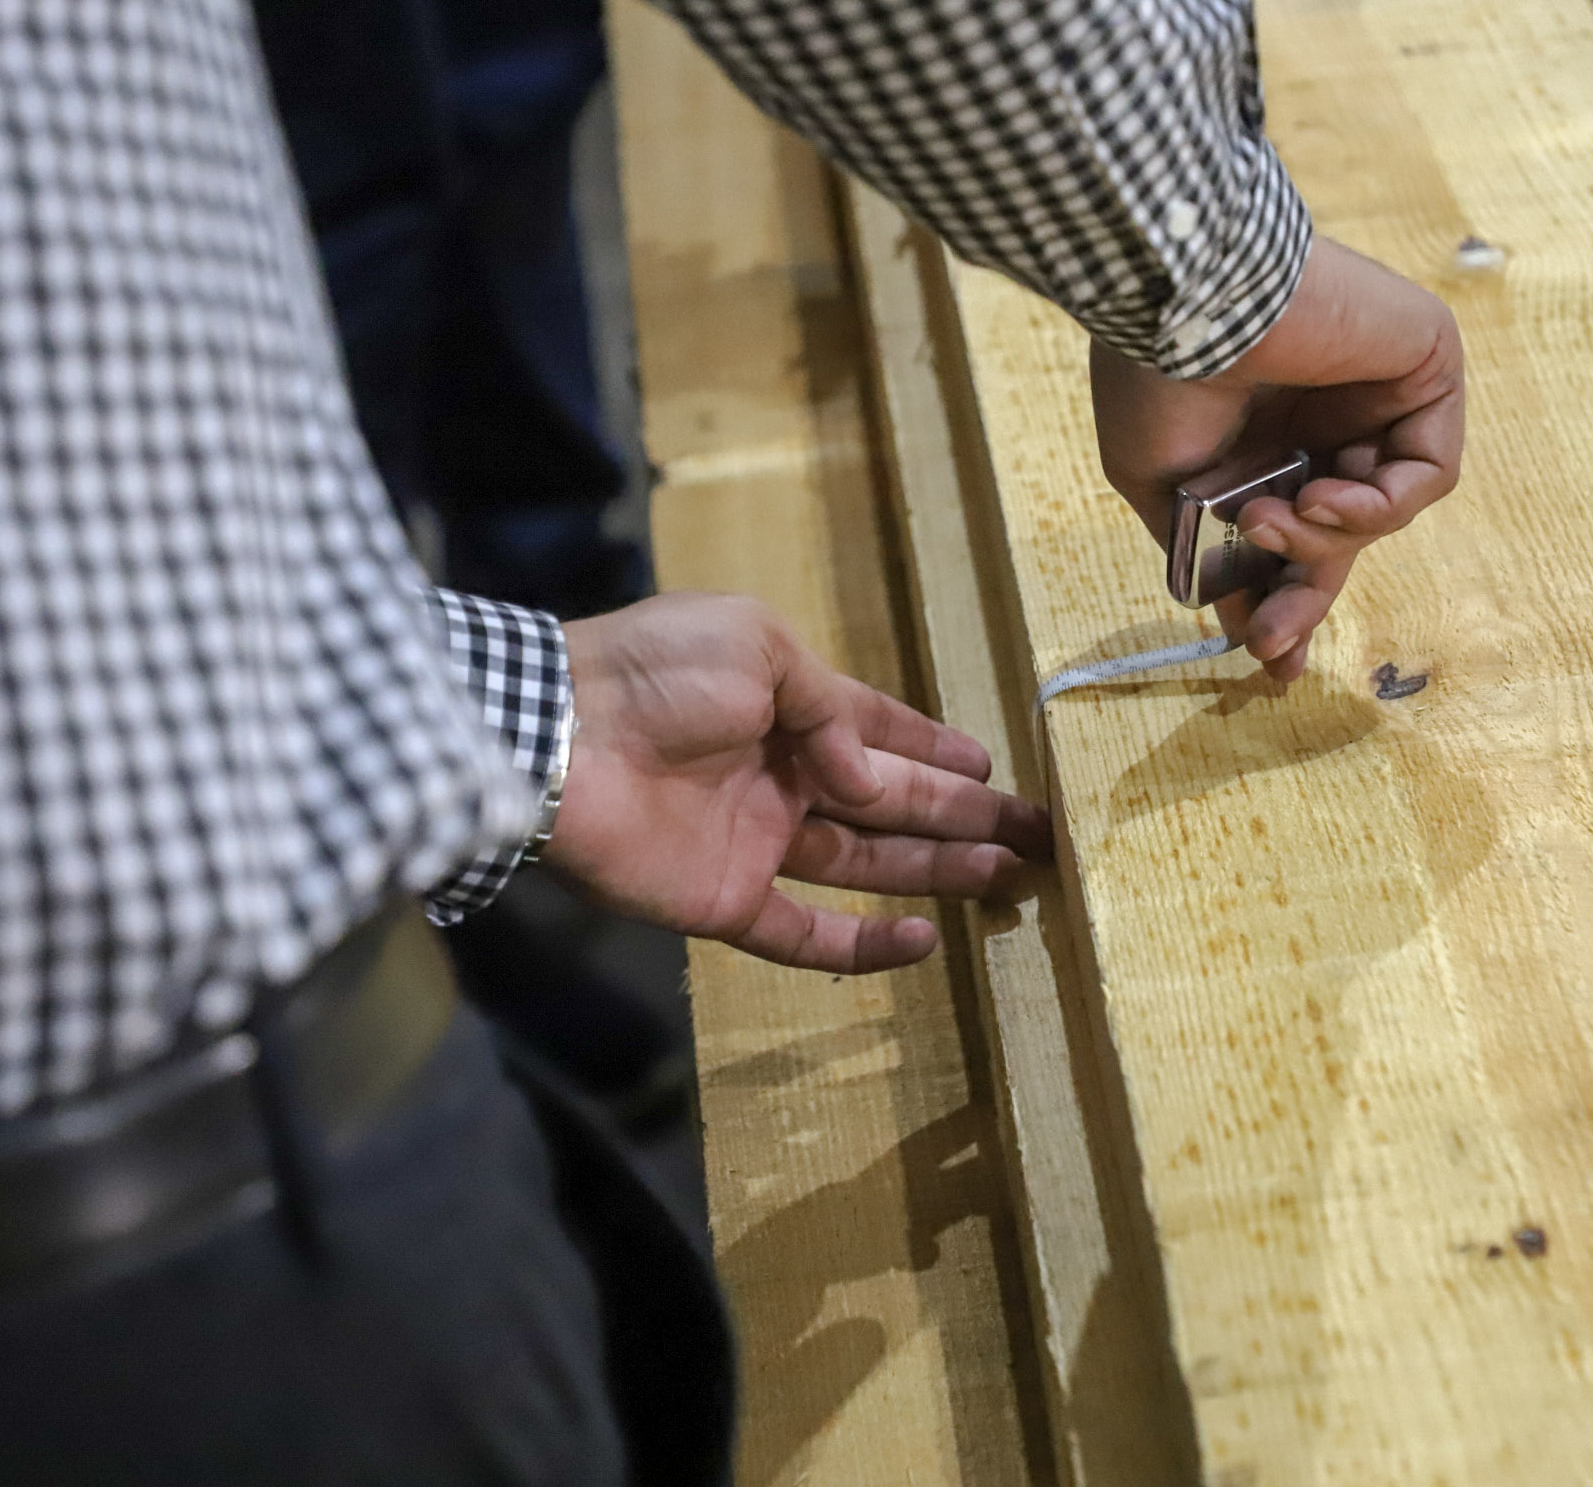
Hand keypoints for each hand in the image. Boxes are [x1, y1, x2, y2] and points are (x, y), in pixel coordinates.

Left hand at [541, 593, 1049, 973]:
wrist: (556, 738)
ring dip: (938, 870)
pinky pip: (806, 936)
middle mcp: (782, 777)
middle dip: (965, 814)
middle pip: (892, 804)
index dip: (937, 749)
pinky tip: (926, 941)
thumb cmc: (654, 673)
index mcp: (787, 707)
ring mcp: (757, 843)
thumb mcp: (755, 645)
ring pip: (868, 866)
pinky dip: (864, 946)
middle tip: (1036, 834)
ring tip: (1008, 874)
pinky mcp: (728, 902)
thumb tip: (871, 778)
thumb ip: (829, 708)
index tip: (995, 766)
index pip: (879, 732)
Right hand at [1092, 237, 1464, 681]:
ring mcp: (1379, 385)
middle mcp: (1325, 408)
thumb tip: (1237, 623)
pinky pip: (1428, 474)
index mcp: (1263, 426)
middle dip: (1307, 590)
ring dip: (1326, 540)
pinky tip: (1323, 499)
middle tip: (1271, 642)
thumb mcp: (1165, 486)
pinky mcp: (1427, 361)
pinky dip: (1378, 507)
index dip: (1286, 595)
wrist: (1182, 301)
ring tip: (1273, 520)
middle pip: (1342, 528)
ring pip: (1380, 508)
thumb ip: (1210, 551)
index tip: (1269, 656)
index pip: (1296, 524)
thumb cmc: (1154, 374)